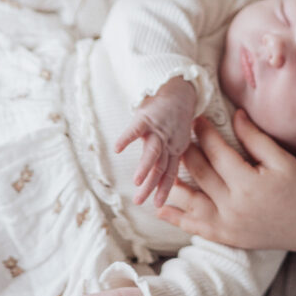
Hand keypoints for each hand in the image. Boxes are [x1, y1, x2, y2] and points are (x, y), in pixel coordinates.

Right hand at [115, 78, 196, 207]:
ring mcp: (157, 130)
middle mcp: (167, 142)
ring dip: (144, 167)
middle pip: (160, 167)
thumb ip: (170, 155)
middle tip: (139, 201)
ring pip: (152, 151)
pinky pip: (135, 128)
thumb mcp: (177, 137)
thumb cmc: (174, 117)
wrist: (178, 89)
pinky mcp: (146, 117)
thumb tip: (164, 178)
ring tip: (136, 181)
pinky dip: (127, 138)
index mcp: (175, 149)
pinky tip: (117, 148)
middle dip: (150, 185)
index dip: (164, 189)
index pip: (170, 173)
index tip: (158, 206)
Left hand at [157, 111, 295, 251]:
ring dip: (172, 185)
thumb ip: (255, 138)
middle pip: (200, 174)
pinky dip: (177, 218)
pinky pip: (196, 227)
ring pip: (191, 203)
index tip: (195, 118)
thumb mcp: (281, 159)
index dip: (205, 133)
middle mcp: (235, 207)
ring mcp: (229, 226)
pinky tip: (161, 207)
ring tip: (158, 167)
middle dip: (185, 152)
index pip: (218, 153)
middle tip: (174, 135)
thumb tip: (235, 114)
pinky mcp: (227, 237)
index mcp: (249, 185)